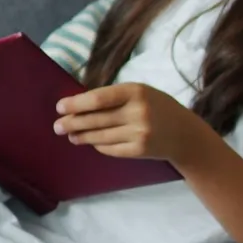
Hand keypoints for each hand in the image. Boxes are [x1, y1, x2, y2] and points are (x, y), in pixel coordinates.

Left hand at [52, 82, 209, 165]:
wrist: (185, 134)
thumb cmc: (157, 107)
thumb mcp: (140, 93)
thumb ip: (114, 96)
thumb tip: (78, 104)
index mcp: (136, 91)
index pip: (98, 98)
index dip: (76, 104)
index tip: (59, 107)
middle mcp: (138, 112)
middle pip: (96, 119)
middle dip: (72, 122)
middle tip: (57, 126)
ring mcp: (139, 133)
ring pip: (100, 136)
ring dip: (80, 136)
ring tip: (69, 134)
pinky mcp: (139, 151)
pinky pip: (110, 148)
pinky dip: (97, 145)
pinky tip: (89, 142)